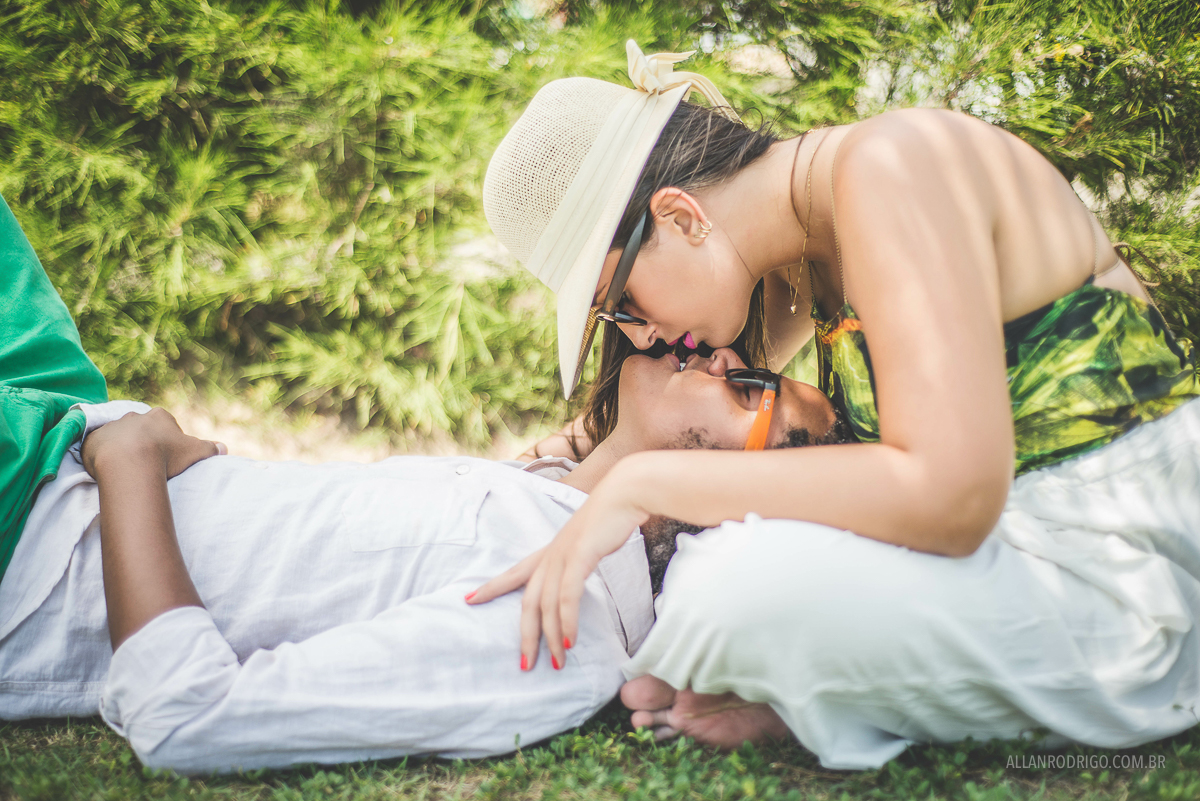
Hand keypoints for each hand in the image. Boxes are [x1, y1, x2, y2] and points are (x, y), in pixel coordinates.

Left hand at [81, 407, 225, 480]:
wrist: (128, 462)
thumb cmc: (165, 456)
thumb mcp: (195, 452)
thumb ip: (211, 449)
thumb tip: (223, 448)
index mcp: (159, 417)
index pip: (164, 425)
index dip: (167, 442)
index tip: (167, 458)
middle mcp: (134, 416)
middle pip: (140, 429)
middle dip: (143, 443)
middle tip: (146, 464)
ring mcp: (112, 426)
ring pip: (118, 437)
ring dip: (121, 450)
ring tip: (126, 470)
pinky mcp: (93, 439)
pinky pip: (98, 446)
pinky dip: (102, 456)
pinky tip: (109, 470)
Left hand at [467, 471, 647, 670]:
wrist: (624, 495)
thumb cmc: (610, 519)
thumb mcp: (588, 543)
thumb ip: (578, 560)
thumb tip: (577, 574)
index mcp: (549, 552)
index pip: (514, 573)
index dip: (491, 587)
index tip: (469, 599)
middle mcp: (550, 555)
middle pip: (527, 601)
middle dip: (525, 635)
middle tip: (525, 664)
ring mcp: (562, 556)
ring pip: (547, 605)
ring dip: (551, 637)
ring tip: (555, 662)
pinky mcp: (579, 557)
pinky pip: (567, 597)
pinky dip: (567, 621)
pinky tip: (569, 640)